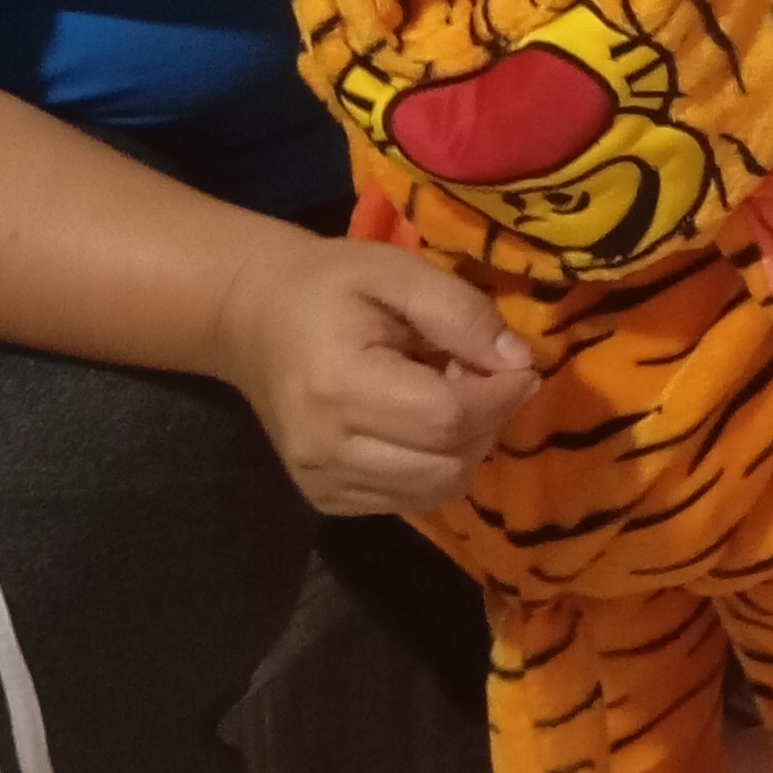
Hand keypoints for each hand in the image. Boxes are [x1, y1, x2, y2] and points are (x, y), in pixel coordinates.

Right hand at [211, 230, 535, 518]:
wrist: (252, 317)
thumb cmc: (329, 285)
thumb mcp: (398, 272)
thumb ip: (461, 313)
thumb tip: (518, 362)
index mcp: (339, 387)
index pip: (447, 419)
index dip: (501, 396)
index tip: (521, 366)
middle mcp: (324, 450)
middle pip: (446, 466)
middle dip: (488, 423)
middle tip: (478, 376)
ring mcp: (320, 482)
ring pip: (434, 492)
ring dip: (465, 449)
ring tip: (450, 397)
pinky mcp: (325, 500)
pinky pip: (409, 501)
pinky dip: (435, 467)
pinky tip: (422, 424)